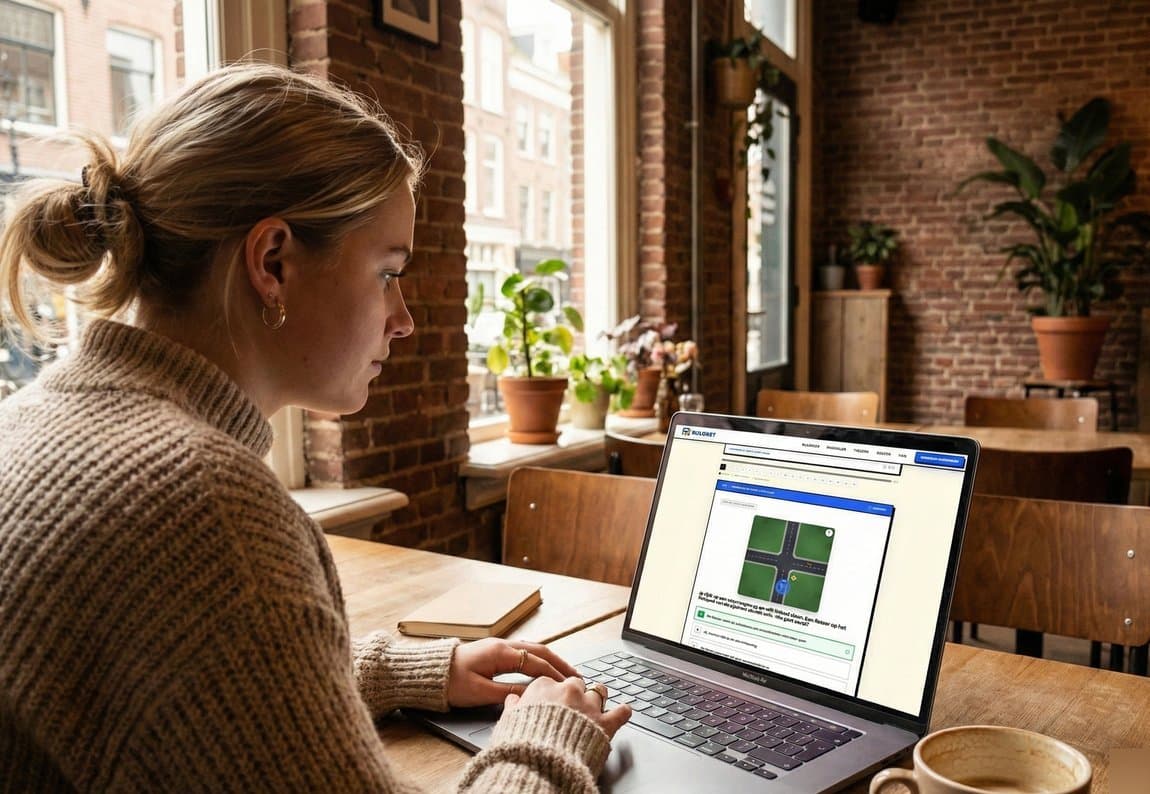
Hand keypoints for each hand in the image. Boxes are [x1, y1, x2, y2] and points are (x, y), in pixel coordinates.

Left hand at [447, 638, 578, 707]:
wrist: (429, 673)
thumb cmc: (451, 683)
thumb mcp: (480, 692)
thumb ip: (509, 693)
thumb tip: (533, 695)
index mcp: (501, 653)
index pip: (536, 662)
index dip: (556, 674)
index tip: (571, 684)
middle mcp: (503, 645)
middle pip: (539, 651)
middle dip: (560, 663)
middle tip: (577, 676)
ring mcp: (499, 646)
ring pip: (532, 649)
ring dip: (551, 660)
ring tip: (566, 672)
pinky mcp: (494, 652)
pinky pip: (523, 652)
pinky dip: (538, 659)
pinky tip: (543, 667)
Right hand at [504, 676, 631, 739]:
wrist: (541, 764)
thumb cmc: (523, 744)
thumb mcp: (508, 722)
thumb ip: (513, 707)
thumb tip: (512, 699)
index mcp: (544, 687)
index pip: (551, 681)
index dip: (552, 693)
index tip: (552, 700)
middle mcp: (568, 692)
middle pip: (576, 683)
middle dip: (575, 693)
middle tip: (573, 705)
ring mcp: (588, 706)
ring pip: (599, 691)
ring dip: (598, 699)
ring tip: (597, 705)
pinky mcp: (605, 723)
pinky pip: (621, 711)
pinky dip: (623, 712)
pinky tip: (622, 712)